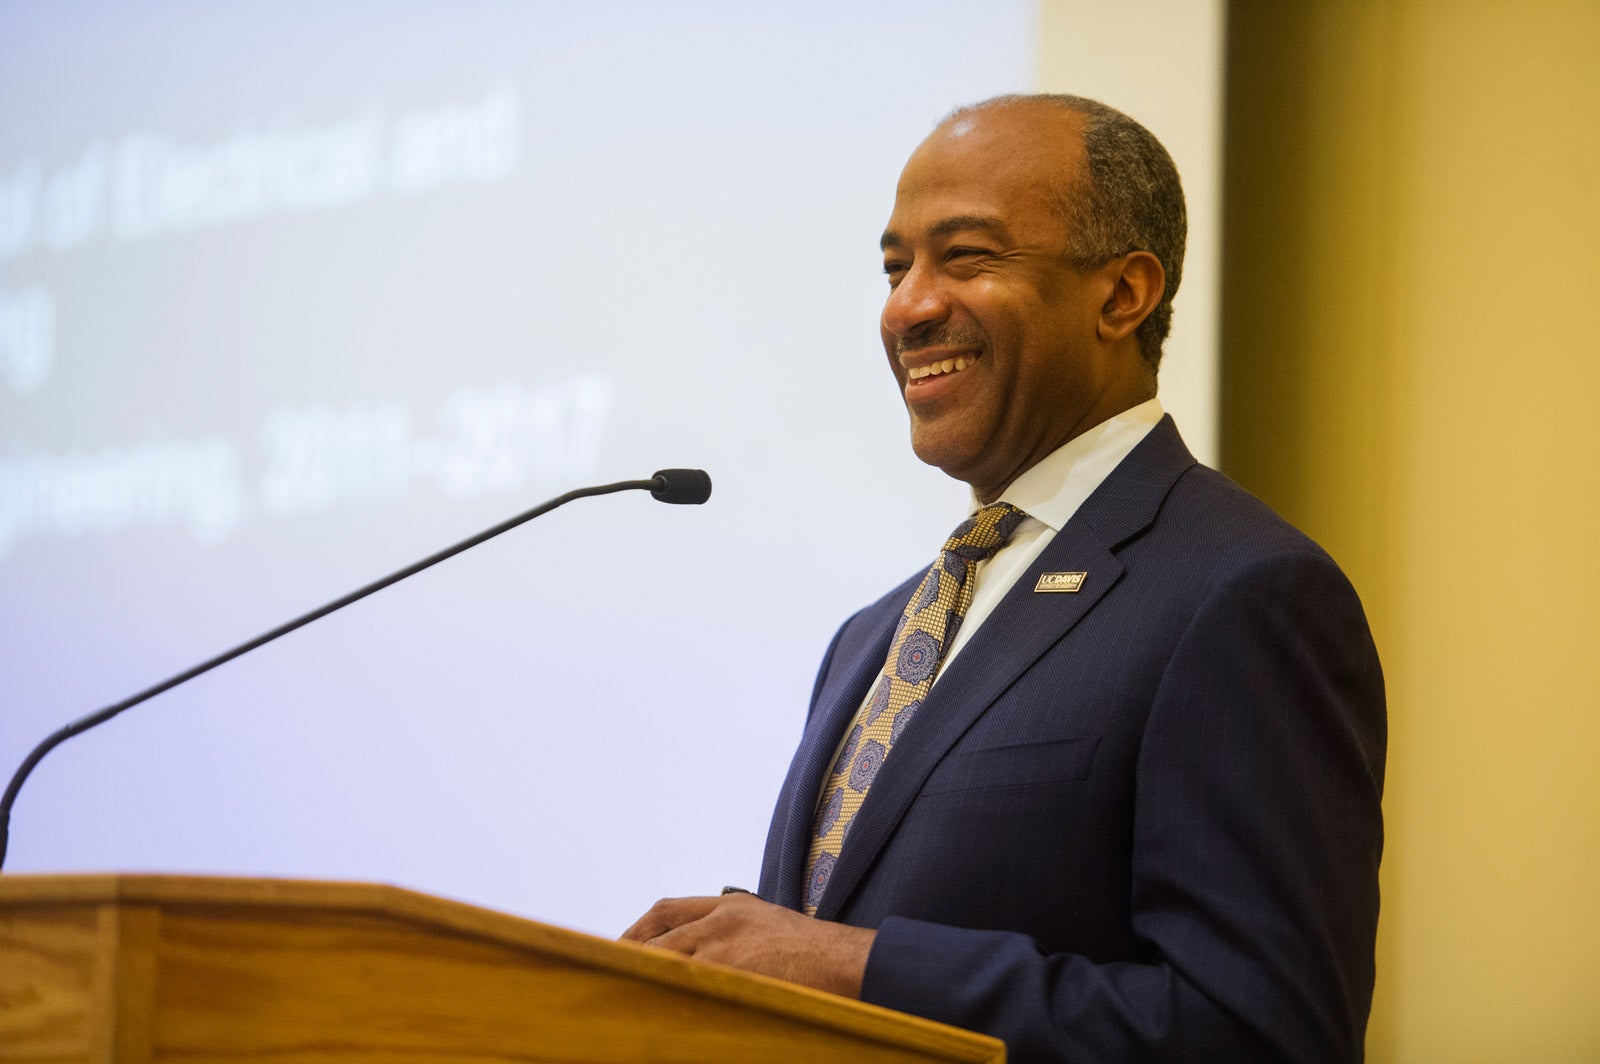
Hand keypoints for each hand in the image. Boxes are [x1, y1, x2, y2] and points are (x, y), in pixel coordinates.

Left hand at [621, 892, 874, 997]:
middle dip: (631, 959)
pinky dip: (669, 1000)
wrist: (847, 962)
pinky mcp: (730, 972)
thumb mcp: (770, 924)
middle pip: (657, 938)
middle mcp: (721, 920)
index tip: (621, 949)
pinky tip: (658, 1017)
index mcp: (730, 905)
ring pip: (664, 963)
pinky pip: (686, 987)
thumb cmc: (816, 954)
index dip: (637, 930)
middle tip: (612, 983)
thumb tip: (701, 960)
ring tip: (625, 1004)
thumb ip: (734, 932)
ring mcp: (723, 946)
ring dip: (644, 982)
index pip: (667, 910)